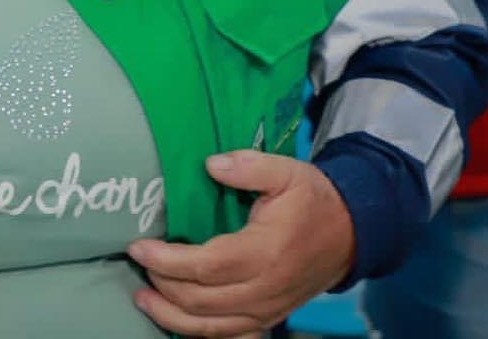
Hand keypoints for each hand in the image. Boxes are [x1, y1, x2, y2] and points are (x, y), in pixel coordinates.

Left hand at [128, 151, 355, 337]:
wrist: (350, 234)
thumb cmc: (313, 200)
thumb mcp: (286, 171)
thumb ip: (248, 166)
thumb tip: (211, 165)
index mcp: (265, 251)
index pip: (207, 265)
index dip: (168, 260)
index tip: (139, 246)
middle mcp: (264, 289)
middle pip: (201, 300)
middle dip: (163, 284)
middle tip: (138, 263)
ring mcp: (267, 310)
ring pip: (210, 327)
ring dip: (171, 316)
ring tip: (143, 298)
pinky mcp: (268, 320)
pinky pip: (228, 336)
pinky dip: (197, 332)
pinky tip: (175, 319)